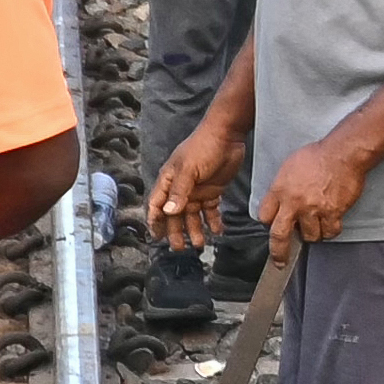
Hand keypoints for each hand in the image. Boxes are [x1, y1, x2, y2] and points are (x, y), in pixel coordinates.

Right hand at [145, 75, 254, 246]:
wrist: (227, 134)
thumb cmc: (203, 146)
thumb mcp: (188, 169)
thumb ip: (179, 192)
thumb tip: (170, 212)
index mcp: (169, 181)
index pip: (157, 205)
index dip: (155, 222)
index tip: (156, 238)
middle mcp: (180, 188)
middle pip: (175, 215)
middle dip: (177, 232)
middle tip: (181, 248)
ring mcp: (197, 190)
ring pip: (193, 216)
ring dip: (195, 230)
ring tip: (201, 244)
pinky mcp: (213, 190)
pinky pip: (211, 211)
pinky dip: (213, 221)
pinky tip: (218, 231)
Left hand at [254, 127, 380, 258]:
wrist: (342, 154)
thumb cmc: (318, 155)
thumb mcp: (289, 166)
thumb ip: (282, 186)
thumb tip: (280, 200)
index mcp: (280, 190)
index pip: (265, 216)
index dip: (269, 223)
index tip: (273, 226)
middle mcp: (294, 203)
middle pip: (279, 235)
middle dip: (279, 252)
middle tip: (280, 261)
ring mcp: (313, 210)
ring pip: (310, 236)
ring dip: (313, 233)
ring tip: (317, 222)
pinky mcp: (332, 213)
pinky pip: (330, 232)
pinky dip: (331, 230)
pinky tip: (331, 222)